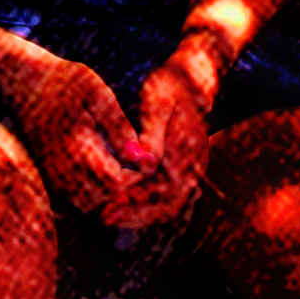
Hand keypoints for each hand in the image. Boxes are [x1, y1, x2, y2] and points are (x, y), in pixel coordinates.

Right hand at [0, 45, 152, 225]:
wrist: (19, 80)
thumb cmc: (59, 80)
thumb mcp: (94, 91)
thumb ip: (117, 124)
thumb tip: (138, 155)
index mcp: (75, 150)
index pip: (115, 184)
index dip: (136, 175)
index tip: (143, 155)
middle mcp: (61, 171)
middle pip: (103, 201)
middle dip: (124, 188)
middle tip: (135, 162)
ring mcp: (52, 176)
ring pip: (88, 205)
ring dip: (108, 192)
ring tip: (121, 164)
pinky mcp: (49, 176)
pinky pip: (75, 198)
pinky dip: (93, 190)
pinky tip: (102, 165)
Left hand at [113, 55, 218, 233]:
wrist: (191, 81)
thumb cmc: (169, 88)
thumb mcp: (158, 104)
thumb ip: (153, 134)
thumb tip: (145, 162)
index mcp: (188, 153)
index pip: (166, 191)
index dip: (139, 202)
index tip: (112, 204)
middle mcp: (194, 168)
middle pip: (168, 207)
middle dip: (135, 215)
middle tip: (105, 218)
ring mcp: (192, 172)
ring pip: (167, 206)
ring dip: (138, 214)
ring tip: (108, 216)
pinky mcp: (184, 171)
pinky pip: (167, 198)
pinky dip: (145, 205)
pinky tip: (122, 205)